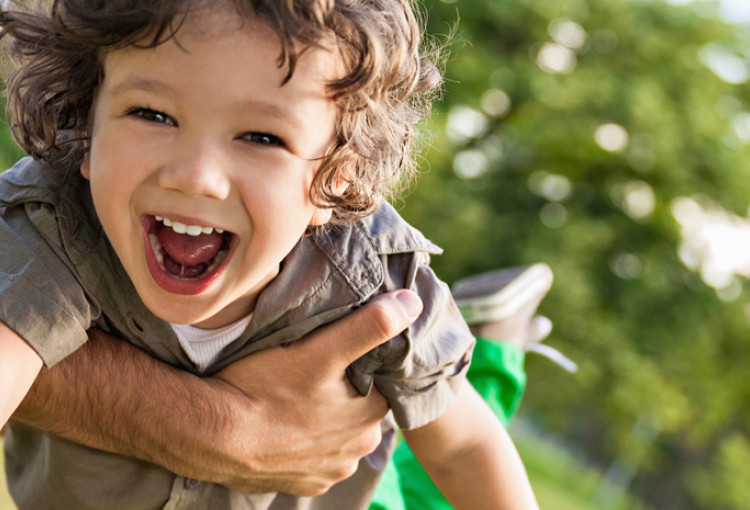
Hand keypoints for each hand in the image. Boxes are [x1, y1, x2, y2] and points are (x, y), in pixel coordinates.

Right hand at [214, 289, 422, 495]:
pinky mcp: (303, 485)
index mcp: (372, 415)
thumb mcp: (321, 349)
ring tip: (292, 396)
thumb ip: (369, 326)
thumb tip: (412, 304)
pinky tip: (283, 424)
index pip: (379, 379)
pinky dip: (303, 442)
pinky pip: (313, 457)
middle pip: (359, 406)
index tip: (332, 349)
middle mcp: (360, 450)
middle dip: (342, 390)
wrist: (212, 437)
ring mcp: (330, 472)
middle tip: (309, 370)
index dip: (359, 362)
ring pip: (337, 432)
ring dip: (323, 417)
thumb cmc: (266, 388)